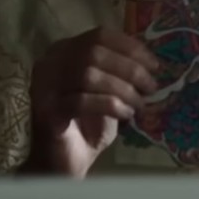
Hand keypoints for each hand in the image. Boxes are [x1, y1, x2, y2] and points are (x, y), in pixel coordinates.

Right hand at [21, 28, 159, 176]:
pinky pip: (81, 101)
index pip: (99, 35)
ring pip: (88, 75)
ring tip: (139, 105)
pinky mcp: (46, 111)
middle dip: (130, 69)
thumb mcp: (109, 92)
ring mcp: (44, 86)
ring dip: (122, 89)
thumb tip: (152, 64)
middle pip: (94, 53)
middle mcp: (50, 63)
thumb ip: (121, 73)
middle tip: (151, 87)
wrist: (63, 162)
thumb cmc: (87, 125)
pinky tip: (125, 115)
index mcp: (65, 51)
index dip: (130, 47)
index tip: (154, 65)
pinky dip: (109, 105)